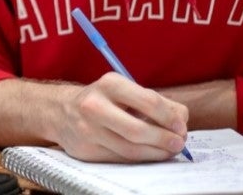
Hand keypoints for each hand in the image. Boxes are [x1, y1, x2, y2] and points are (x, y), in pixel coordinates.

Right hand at [53, 72, 188, 162]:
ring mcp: (88, 131)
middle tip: (179, 143)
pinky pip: (121, 159)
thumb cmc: (102, 99)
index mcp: (110, 84)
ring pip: (130, 149)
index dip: (169, 117)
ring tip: (169, 151)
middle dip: (164, 139)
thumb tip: (181, 119)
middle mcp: (95, 106)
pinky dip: (141, 158)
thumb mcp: (124, 90)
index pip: (148, 102)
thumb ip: (154, 101)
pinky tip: (151, 154)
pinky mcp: (86, 151)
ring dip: (156, 153)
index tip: (181, 126)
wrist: (61, 111)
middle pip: (138, 130)